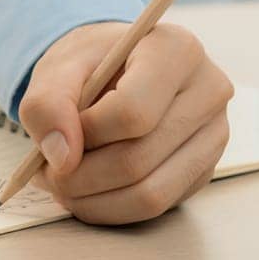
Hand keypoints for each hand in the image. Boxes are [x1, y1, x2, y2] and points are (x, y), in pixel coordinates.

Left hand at [18, 22, 232, 224]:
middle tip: (45, 174)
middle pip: (138, 159)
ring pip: (151, 193)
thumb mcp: (58, 68)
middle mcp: (209, 91)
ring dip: (93, 200)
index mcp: (177, 51)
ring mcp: (213, 134)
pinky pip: (157, 206)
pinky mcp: (203, 168)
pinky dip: (111, 209)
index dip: (84, 135)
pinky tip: (86, 191)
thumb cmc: (91, 65)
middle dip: (79, 176)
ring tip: (62, 185)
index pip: (132, 112)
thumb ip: (47, 104)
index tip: (56, 137)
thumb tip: (62, 158)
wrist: (117, 70)